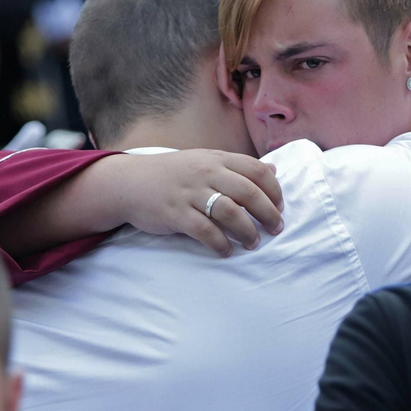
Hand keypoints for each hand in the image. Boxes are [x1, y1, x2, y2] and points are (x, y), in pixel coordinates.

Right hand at [111, 149, 283, 255]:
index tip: (280, 207)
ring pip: (230, 212)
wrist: (130, 182)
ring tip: (253, 243)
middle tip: (276, 228)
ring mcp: (190, 193)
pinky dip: (220, 244)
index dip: (274, 190)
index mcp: (216, 159)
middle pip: (249, 192)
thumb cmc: (173, 174)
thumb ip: (238, 167)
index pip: (256, 170)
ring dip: (247, 231)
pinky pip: (205, 231)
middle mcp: (206, 173)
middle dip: (268, 213)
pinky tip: (226, 251)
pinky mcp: (176, 213)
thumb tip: (274, 171)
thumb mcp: (206, 162)